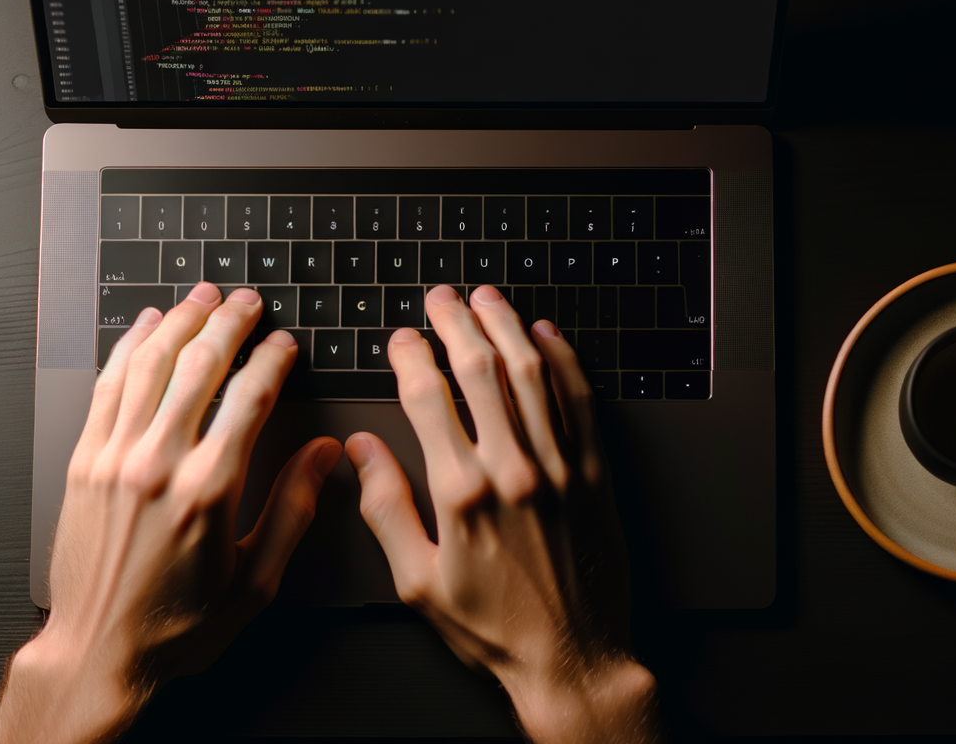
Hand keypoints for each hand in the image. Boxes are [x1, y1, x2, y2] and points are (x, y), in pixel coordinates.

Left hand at [0, 283, 340, 743]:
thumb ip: (293, 510)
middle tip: (247, 302)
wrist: (98, 652)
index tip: (284, 343)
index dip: (271, 359)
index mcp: (209, 491)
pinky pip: (107, 386)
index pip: (249, 397)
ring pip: (150, 365)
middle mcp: (158, 465)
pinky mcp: (83, 462)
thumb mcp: (256, 582)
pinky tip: (144, 329)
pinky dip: (128, 348)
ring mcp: (114, 458)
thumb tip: (324, 458)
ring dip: (179, 322)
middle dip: (228, 323)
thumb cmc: (176, 627)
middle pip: (199, 366)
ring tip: (201, 299)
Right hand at [346, 286, 659, 743]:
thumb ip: (385, 509)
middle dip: (456, 323)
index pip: (428, 398)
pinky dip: (564, 361)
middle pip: (481, 370)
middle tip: (442, 298)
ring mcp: (560, 467)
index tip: (401, 340)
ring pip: (532, 374)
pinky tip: (547, 337)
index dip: (410, 358)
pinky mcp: (596, 474)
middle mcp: (513, 469)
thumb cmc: (492, 629)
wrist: (571, 658)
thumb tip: (359, 453)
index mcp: (462, 493)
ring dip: (507, 327)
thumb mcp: (416, 581)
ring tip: (488, 300)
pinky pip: (581, 401)